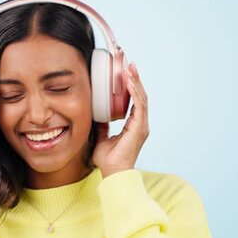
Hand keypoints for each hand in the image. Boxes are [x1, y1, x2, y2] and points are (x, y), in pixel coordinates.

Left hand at [92, 62, 148, 177]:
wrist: (112, 173)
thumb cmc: (108, 159)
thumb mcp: (101, 136)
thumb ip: (101, 124)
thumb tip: (95, 112)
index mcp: (133, 125)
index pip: (134, 100)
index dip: (131, 85)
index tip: (125, 71)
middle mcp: (140, 123)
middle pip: (140, 95)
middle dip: (135, 78)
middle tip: (129, 63)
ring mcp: (141, 125)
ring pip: (141, 98)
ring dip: (135, 81)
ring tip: (130, 67)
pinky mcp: (140, 128)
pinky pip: (139, 106)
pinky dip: (134, 93)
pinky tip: (130, 82)